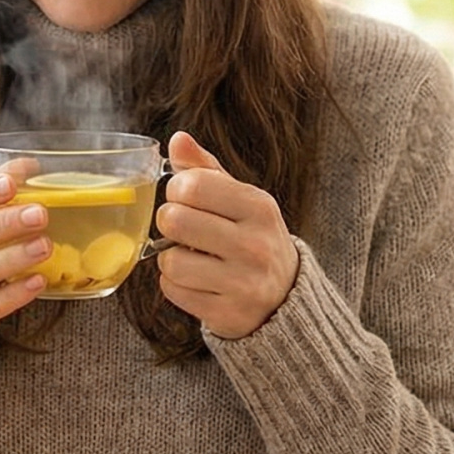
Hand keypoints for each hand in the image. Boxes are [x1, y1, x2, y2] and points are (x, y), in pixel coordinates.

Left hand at [155, 131, 299, 339]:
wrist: (285, 297)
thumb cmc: (252, 237)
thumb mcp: (240, 199)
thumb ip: (206, 169)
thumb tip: (178, 140)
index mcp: (259, 207)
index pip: (193, 184)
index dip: (176, 189)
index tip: (185, 197)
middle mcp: (255, 244)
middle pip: (175, 220)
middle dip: (169, 222)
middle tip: (182, 227)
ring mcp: (243, 283)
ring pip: (170, 261)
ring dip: (170, 258)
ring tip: (190, 256)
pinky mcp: (227, 314)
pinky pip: (173, 291)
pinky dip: (175, 284)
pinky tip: (196, 280)